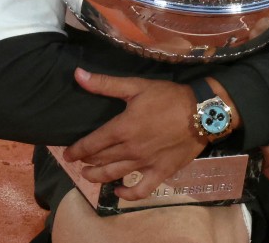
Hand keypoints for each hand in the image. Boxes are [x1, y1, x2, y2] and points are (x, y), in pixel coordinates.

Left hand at [63, 68, 206, 199]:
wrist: (202, 112)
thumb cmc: (168, 96)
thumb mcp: (137, 85)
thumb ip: (106, 84)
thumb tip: (78, 75)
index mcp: (122, 128)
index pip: (91, 143)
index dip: (76, 150)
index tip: (67, 154)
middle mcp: (130, 149)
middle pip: (100, 160)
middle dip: (85, 161)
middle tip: (79, 161)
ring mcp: (145, 164)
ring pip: (114, 176)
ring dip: (97, 177)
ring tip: (89, 175)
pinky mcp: (160, 173)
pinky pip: (140, 191)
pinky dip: (127, 195)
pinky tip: (119, 192)